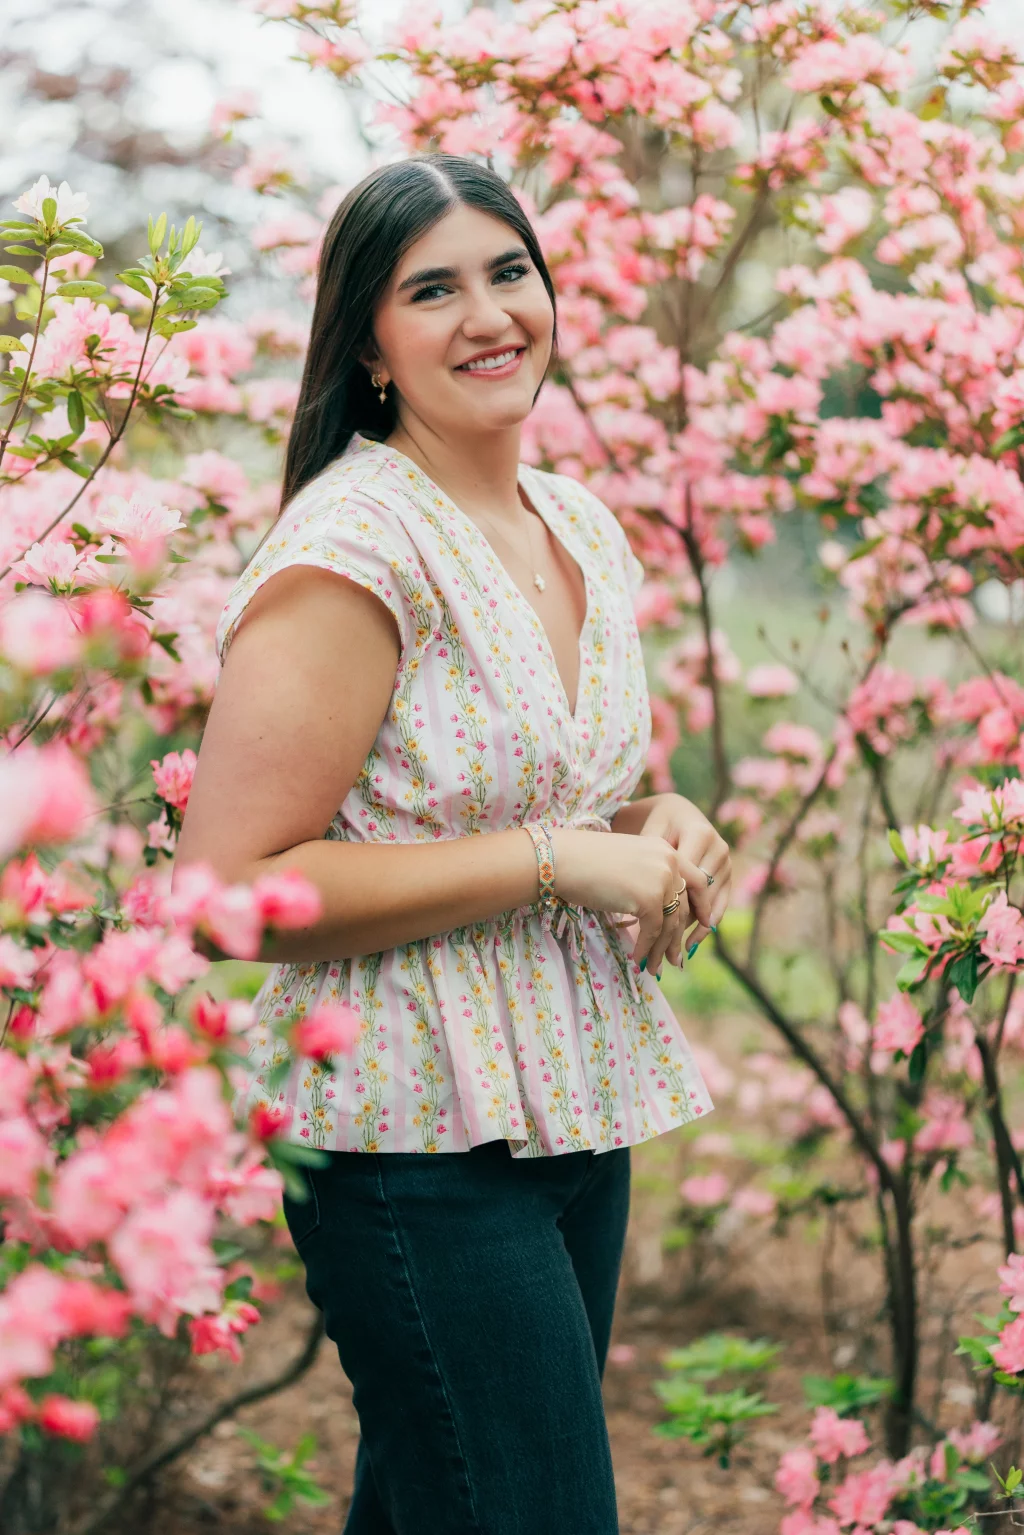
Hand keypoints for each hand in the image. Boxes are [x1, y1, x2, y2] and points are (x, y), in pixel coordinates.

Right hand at [548, 827, 690, 970]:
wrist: (562, 859)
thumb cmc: (584, 861)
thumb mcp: (627, 862)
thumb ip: (648, 878)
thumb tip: (658, 909)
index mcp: (665, 849)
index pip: (697, 880)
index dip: (703, 904)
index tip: (704, 924)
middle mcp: (669, 862)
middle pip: (684, 907)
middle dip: (677, 937)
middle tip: (674, 959)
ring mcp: (660, 880)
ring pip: (670, 923)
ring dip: (661, 949)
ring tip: (654, 967)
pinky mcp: (649, 899)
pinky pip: (653, 931)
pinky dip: (645, 949)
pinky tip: (637, 960)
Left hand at [637, 794, 731, 967]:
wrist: (679, 813)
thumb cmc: (658, 824)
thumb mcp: (650, 834)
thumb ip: (647, 857)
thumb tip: (638, 891)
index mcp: (699, 834)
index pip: (686, 876)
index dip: (670, 903)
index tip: (653, 927)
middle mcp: (719, 848)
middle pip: (700, 894)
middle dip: (681, 923)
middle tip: (662, 948)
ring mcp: (727, 862)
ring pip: (711, 903)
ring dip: (692, 929)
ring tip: (675, 953)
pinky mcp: (728, 874)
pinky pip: (720, 904)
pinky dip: (704, 924)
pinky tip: (690, 943)